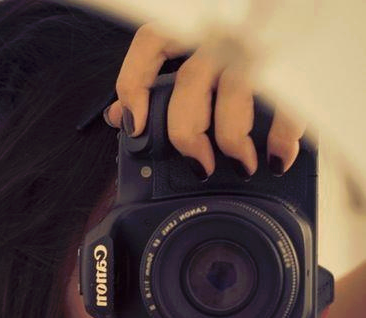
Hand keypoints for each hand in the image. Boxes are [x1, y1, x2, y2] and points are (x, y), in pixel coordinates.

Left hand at [103, 21, 305, 178]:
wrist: (332, 7)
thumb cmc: (258, 33)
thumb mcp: (205, 43)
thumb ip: (161, 73)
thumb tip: (121, 114)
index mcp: (199, 26)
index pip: (151, 42)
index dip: (134, 85)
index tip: (133, 124)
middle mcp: (226, 33)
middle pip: (189, 85)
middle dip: (187, 135)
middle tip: (199, 163)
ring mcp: (262, 49)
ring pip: (233, 98)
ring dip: (232, 142)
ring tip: (240, 165)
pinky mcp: (297, 66)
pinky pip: (285, 108)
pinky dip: (280, 140)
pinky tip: (277, 157)